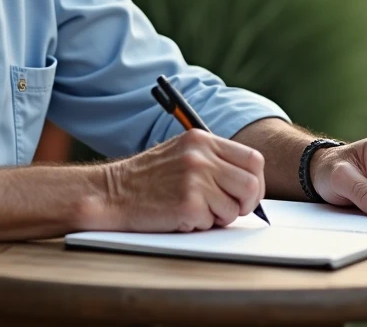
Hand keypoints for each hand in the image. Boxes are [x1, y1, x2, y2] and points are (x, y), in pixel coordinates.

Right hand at [102, 130, 266, 232]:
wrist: (112, 193)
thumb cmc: (147, 179)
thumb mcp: (181, 154)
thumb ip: (213, 160)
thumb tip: (250, 182)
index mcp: (201, 140)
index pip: (253, 159)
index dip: (255, 182)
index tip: (245, 194)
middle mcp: (201, 156)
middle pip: (251, 184)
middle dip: (245, 203)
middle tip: (228, 210)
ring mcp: (195, 179)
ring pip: (234, 208)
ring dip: (219, 217)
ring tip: (195, 210)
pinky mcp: (188, 204)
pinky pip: (213, 223)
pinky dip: (200, 225)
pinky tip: (179, 215)